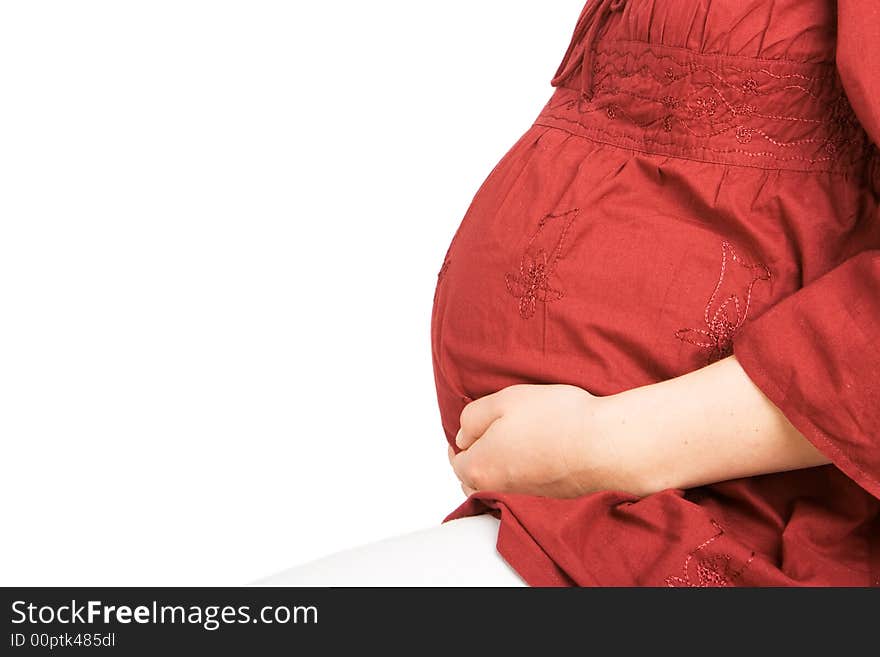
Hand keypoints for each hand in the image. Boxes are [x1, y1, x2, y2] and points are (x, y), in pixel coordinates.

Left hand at [447, 383, 641, 498]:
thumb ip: (472, 418)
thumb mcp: (503, 401)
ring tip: (507, 449)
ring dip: (497, 471)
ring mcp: (524, 498)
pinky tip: (533, 458)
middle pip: (474, 480)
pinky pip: (523, 491)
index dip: (460, 444)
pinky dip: (521, 477)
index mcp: (479, 467)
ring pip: (499, 487)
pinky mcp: (548, 499)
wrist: (605, 445)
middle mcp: (498, 490)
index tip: (467, 434)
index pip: (456, 461)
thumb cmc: (556, 418)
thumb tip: (463, 437)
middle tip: (484, 440)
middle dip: (475, 461)